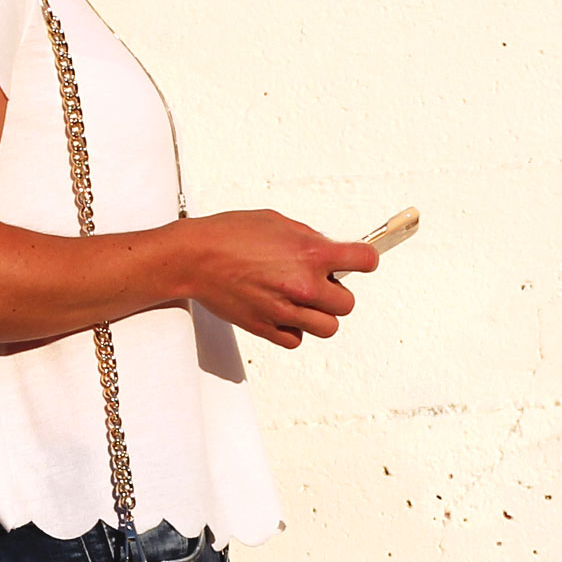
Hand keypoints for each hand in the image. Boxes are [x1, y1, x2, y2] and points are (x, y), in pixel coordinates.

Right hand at [177, 209, 378, 349]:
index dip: (364, 260)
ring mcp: (285, 310)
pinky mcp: (266, 328)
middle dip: (336, 293)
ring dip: (320, 316)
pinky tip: (284, 313)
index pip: (365, 261)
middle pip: (348, 304)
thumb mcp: (278, 222)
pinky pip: (297, 339)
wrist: (195, 257)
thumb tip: (329, 250)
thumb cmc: (230, 234)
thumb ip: (309, 239)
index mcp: (311, 253)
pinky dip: (294, 330)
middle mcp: (303, 285)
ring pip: (328, 327)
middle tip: (319, 283)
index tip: (357, 261)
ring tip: (303, 302)